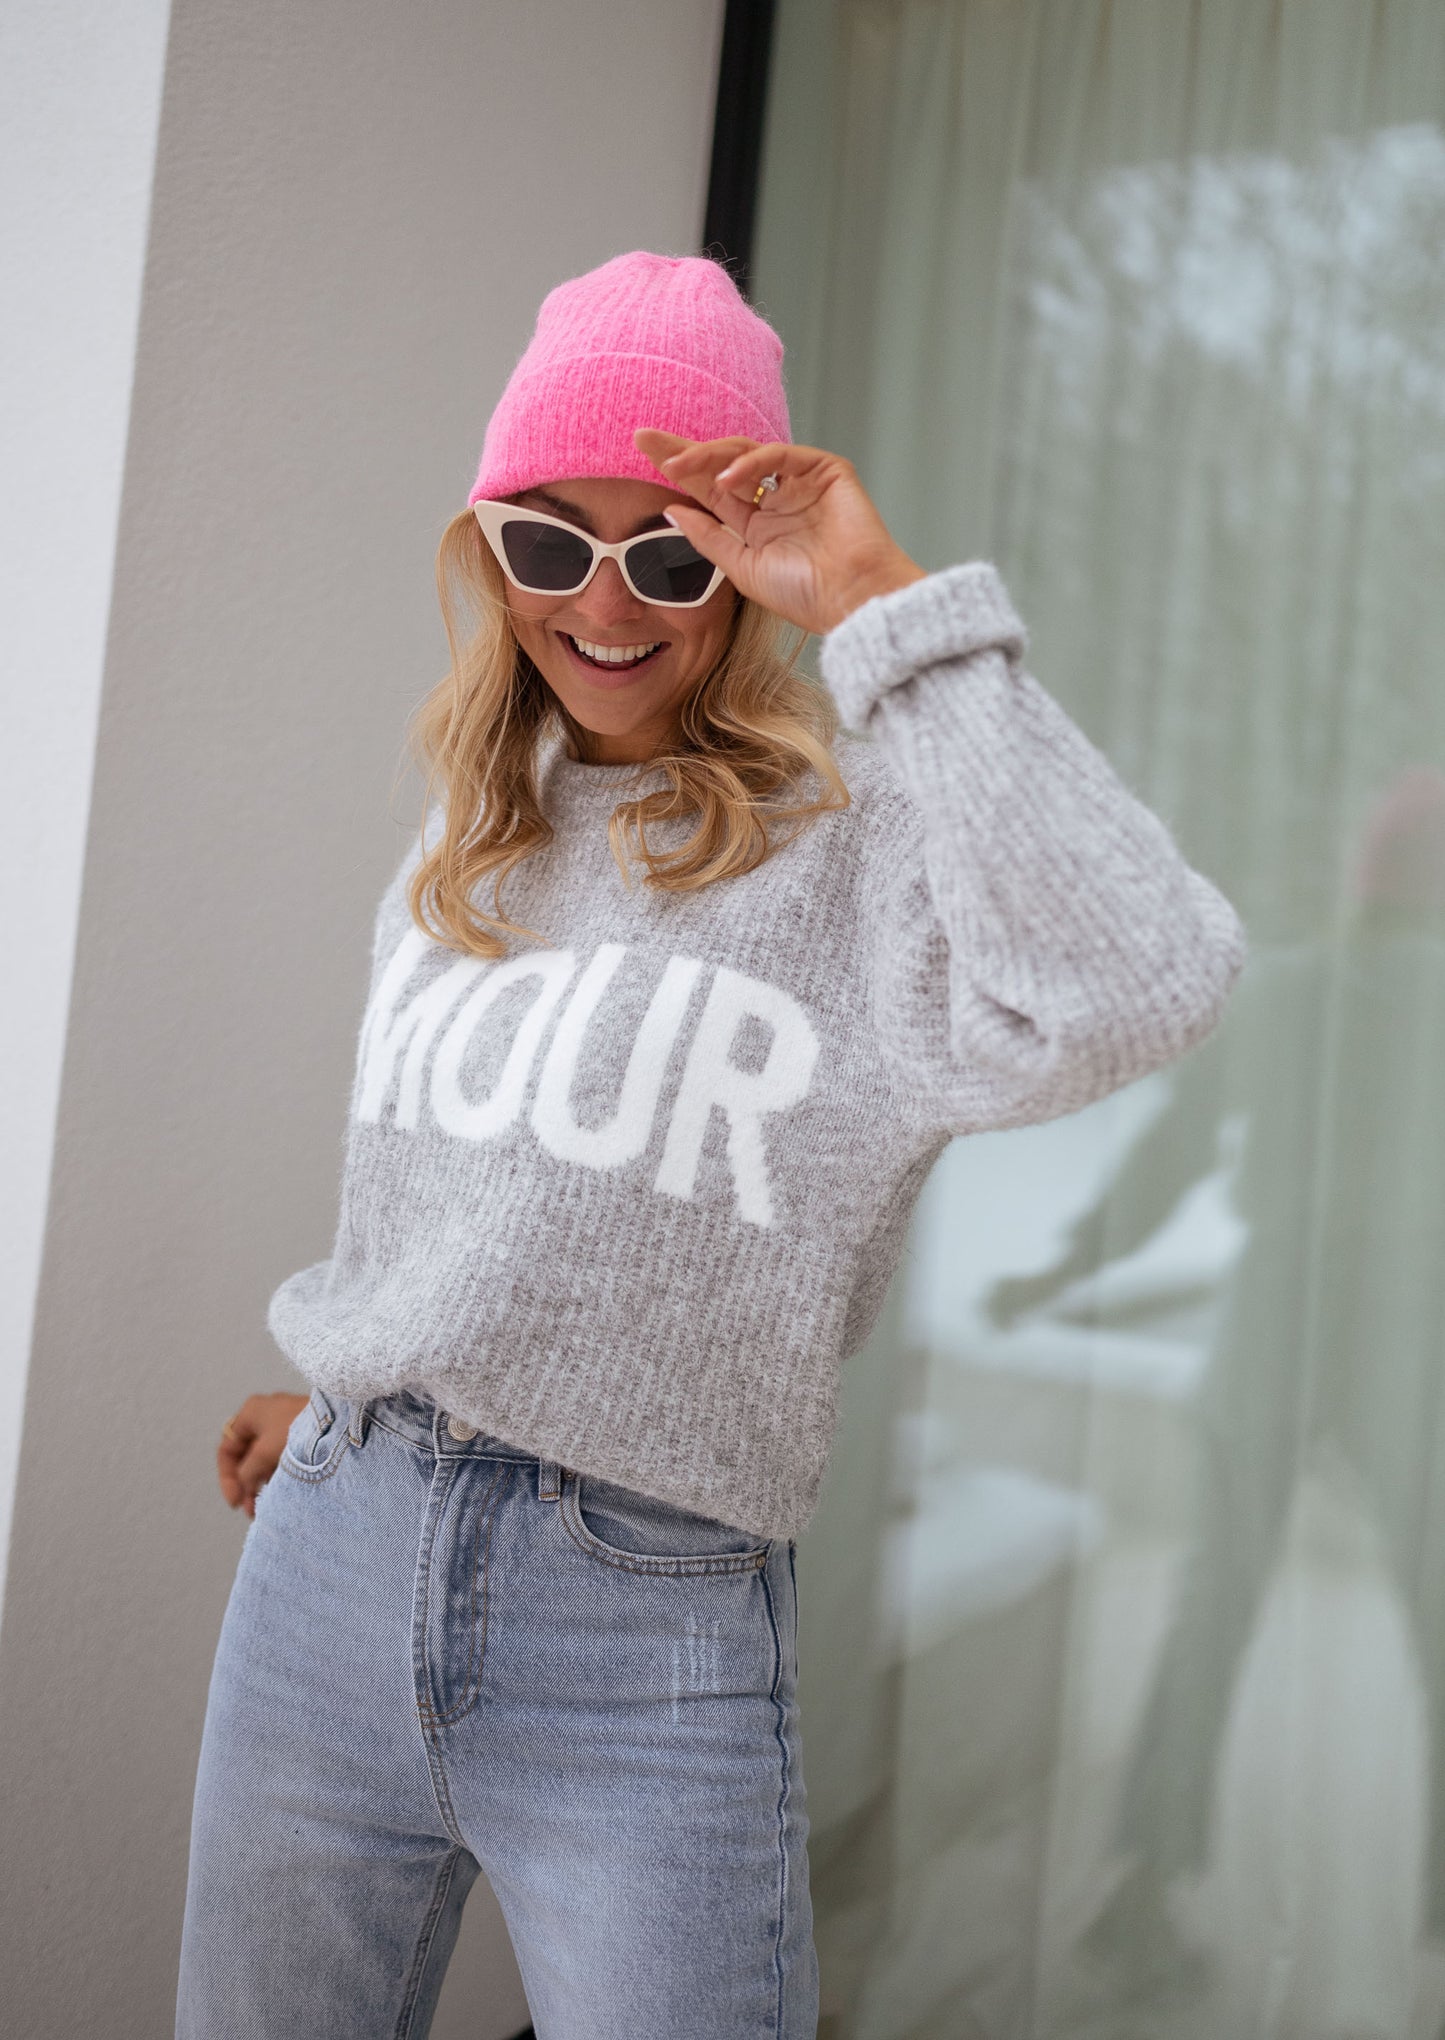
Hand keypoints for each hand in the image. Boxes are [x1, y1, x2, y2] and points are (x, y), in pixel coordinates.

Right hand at [217, 1391, 308, 1518]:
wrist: (341, 1420)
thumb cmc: (298, 1430)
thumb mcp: (264, 1454)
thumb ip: (246, 1473)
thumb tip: (244, 1487)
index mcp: (251, 1413)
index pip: (227, 1449)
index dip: (227, 1478)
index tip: (235, 1501)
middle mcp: (265, 1417)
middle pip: (245, 1457)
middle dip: (245, 1485)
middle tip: (250, 1510)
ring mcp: (284, 1426)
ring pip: (264, 1460)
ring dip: (260, 1484)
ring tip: (263, 1508)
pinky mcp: (302, 1436)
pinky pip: (281, 1459)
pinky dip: (276, 1477)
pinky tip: (279, 1496)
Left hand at [634, 429, 925, 636]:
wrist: (851, 600)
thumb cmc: (805, 595)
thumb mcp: (741, 568)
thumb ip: (708, 537)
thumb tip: (670, 509)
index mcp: (755, 523)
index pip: (709, 486)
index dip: (678, 468)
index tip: (642, 450)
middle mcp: (775, 498)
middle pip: (722, 462)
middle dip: (684, 449)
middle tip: (644, 440)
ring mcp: (800, 482)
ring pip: (747, 452)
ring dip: (709, 455)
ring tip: (677, 466)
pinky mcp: (826, 470)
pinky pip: (781, 455)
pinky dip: (752, 462)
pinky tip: (728, 478)